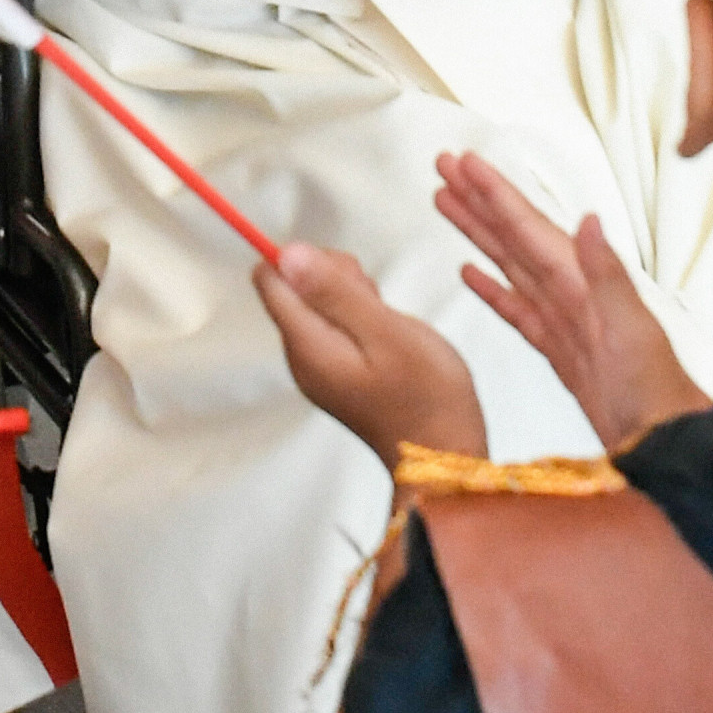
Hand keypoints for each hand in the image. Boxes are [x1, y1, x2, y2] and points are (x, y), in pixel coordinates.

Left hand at [257, 242, 484, 473]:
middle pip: (294, 286)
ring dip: (352, 298)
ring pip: (317, 302)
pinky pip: (335, 324)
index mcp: (306, 344)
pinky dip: (360, 318)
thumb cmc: (427, 400)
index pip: (270, 278)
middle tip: (376, 308)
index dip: (305, 260)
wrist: (443, 457)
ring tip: (385, 327)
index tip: (347, 277)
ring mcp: (317, 365)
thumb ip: (335, 292)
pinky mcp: (336, 370)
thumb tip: (287, 254)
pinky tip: (386, 338)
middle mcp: (301, 355)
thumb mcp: (387, 333)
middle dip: (335, 279)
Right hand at [434, 153, 707, 451]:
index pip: (530, 228)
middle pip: (514, 237)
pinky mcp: (556, 350)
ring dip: (478, 234)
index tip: (466, 162)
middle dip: (478, 202)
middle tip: (444, 167)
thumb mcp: (634, 330)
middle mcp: (571, 294)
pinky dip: (491, 289)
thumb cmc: (658, 391)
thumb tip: (590, 221)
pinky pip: (515, 310)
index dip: (497, 195)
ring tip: (446, 203)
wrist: (666, 443)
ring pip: (510, 265)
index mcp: (584, 284)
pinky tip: (469, 273)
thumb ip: (610, 275)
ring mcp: (562, 321)